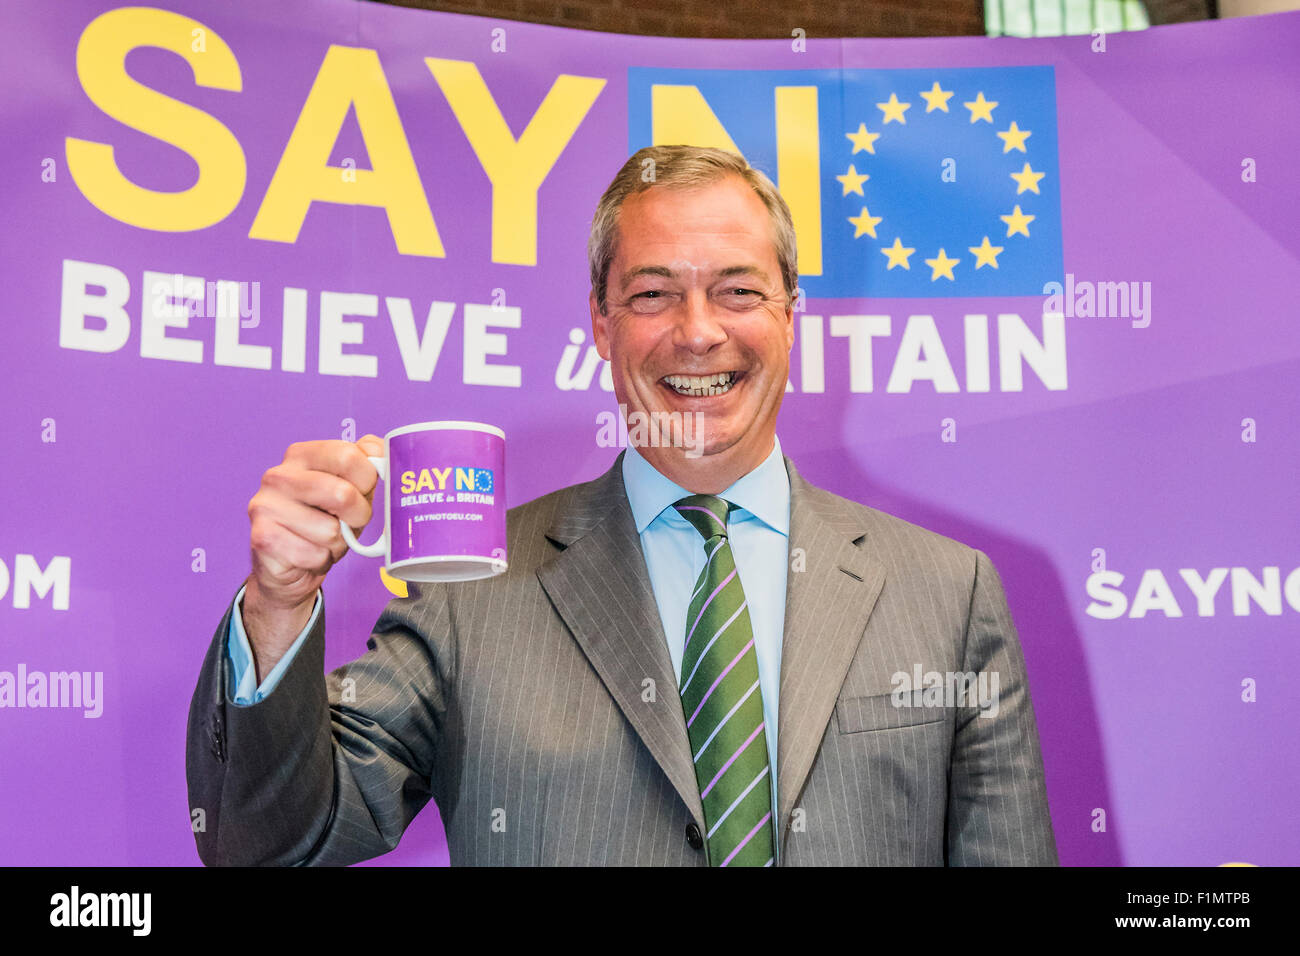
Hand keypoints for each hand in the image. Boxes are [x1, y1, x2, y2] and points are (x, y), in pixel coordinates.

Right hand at [241, 434, 383, 676]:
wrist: (289, 575)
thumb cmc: (325, 528)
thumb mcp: (350, 495)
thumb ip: (368, 466)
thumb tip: (386, 448)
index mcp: (302, 454)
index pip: (350, 453)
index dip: (370, 477)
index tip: (369, 491)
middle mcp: (277, 476)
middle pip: (344, 492)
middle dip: (358, 516)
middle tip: (348, 525)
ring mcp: (263, 508)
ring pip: (331, 529)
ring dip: (335, 544)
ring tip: (322, 543)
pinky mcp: (261, 541)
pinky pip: (314, 553)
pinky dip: (318, 563)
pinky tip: (305, 559)